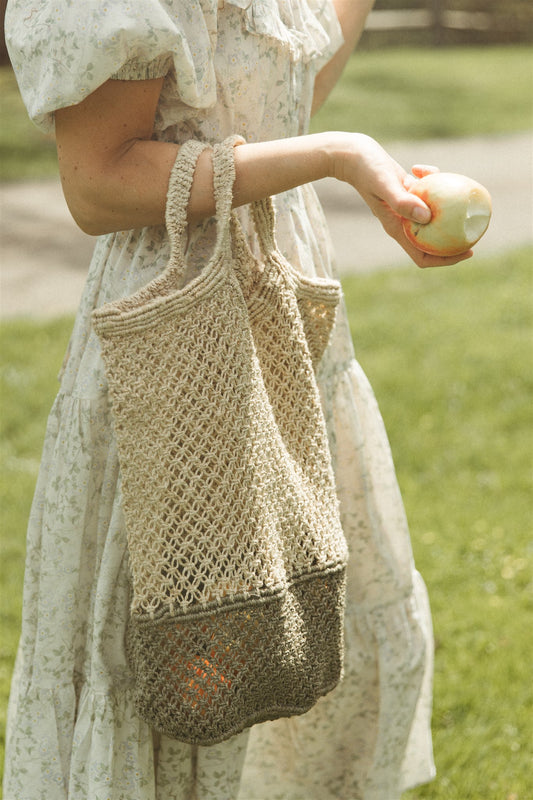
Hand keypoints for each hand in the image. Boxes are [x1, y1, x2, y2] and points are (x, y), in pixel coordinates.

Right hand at [330, 133, 472, 267]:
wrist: (350, 156)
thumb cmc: (365, 170)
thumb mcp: (385, 184)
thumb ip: (403, 201)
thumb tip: (427, 218)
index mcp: (397, 229)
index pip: (423, 255)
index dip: (446, 259)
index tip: (468, 250)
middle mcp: (402, 222)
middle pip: (432, 241)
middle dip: (454, 237)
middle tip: (476, 226)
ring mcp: (405, 208)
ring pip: (433, 216)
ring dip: (445, 205)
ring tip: (457, 191)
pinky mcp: (407, 192)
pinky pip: (427, 193)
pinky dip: (431, 180)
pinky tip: (422, 168)